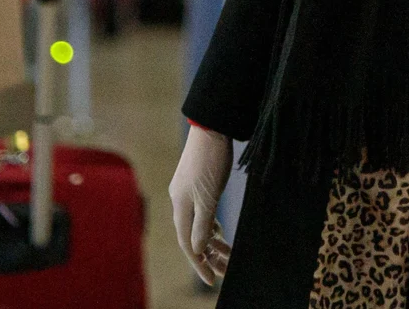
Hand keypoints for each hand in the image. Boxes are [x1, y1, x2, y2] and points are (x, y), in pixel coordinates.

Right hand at [170, 125, 233, 284]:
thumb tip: (197, 249)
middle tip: (226, 271)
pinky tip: (219, 230)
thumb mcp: (208, 196)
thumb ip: (202, 224)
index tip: (213, 280)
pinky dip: (211, 226)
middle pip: (193, 237)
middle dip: (209, 256)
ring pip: (199, 225)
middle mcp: (181, 201)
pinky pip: (201, 213)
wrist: (212, 128)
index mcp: (180, 207)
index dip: (200, 264)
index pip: (188, 244)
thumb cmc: (210, 161)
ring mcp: (188, 192)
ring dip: (212, 241)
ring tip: (228, 254)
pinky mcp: (197, 184)